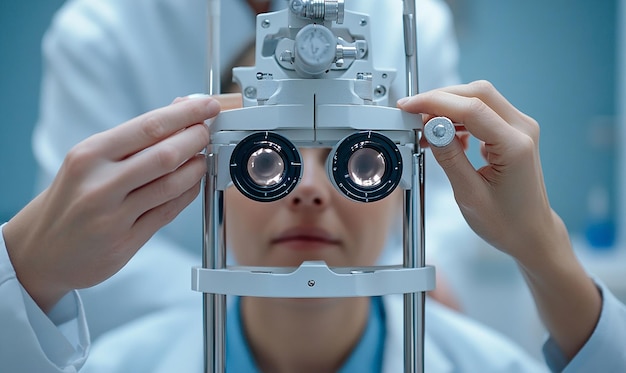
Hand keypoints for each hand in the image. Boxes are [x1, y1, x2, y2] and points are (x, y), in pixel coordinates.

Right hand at [3, 95, 219, 311]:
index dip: (186, 114)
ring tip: (202, 158)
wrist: (41, 250)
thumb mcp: (90, 160)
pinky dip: (187, 194)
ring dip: (196, 168)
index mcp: (89, 155)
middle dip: (196, 139)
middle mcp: (99, 184)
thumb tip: (178, 107)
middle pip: (165, 155)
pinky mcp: (126, 242)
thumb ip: (135, 138)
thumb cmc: (72, 198)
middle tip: (208, 131)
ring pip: (171, 185)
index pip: (149, 126)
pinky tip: (192, 184)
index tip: (208, 105)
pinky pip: (168, 212)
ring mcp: (113, 216)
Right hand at [398, 80, 564, 264]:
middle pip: (477, 93)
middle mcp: (523, 130)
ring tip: (427, 132)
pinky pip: (483, 112)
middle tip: (414, 114)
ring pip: (479, 98)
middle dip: (440, 98)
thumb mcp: (469, 194)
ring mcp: (520, 128)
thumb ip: (449, 157)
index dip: (435, 102)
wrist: (531, 233)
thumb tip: (430, 128)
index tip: (410, 106)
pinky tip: (446, 137)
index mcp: (515, 146)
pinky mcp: (513, 132)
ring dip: (448, 108)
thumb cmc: (507, 222)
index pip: (471, 108)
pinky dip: (459, 118)